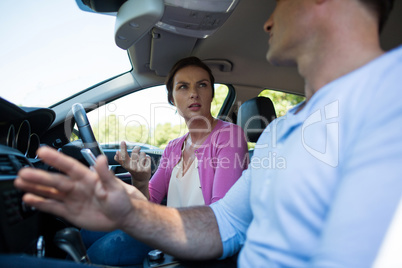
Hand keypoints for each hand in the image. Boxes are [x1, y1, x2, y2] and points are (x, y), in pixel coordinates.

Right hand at [14, 146, 146, 230]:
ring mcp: (72, 199)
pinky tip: (30, 198)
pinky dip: (41, 203)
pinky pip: (53, 207)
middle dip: (39, 176)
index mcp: (88, 177)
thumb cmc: (121, 200)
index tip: (42, 151)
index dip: (56, 159)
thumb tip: (101, 159)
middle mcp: (77, 187)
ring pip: (51, 192)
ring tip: (21, 183)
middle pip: (55, 180)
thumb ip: (106, 174)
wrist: (122, 218)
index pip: (69, 166)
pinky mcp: (70, 211)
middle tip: (23, 172)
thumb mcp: (116, 187)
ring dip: (36, 187)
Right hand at [114, 141, 151, 184]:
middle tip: (137, 148)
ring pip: (142, 153)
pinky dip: (147, 158)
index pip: (123, 156)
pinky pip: (148, 157)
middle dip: (137, 148)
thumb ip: (120, 159)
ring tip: (141, 159)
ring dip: (142, 154)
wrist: (141, 179)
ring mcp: (140, 169)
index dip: (123, 149)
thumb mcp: (125, 165)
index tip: (123, 141)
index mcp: (126, 165)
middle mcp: (132, 168)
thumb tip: (116, 153)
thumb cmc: (132, 169)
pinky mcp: (147, 169)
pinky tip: (145, 163)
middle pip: (134, 152)